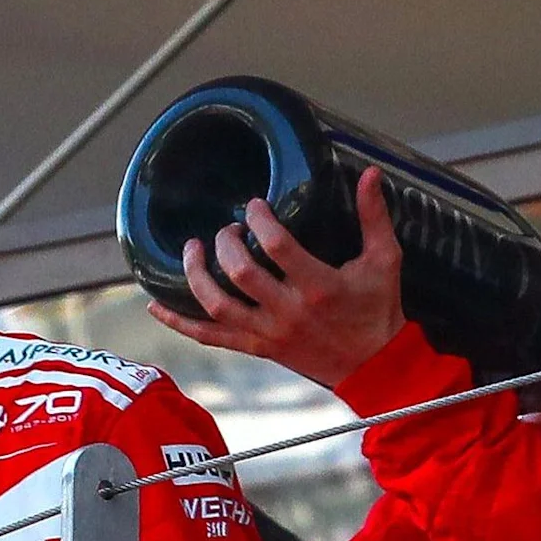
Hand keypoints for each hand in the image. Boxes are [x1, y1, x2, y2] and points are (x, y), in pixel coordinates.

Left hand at [145, 167, 404, 389]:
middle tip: (229, 229)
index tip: (255, 206)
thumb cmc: (377, 310)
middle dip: (226, 244)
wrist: (374, 368)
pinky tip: (156, 307)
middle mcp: (289, 312)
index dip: (260, 220)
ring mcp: (269, 333)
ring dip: (196, 275)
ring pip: (217, 306)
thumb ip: (374, 216)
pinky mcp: (258, 348)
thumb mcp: (384, 260)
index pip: (277, 247)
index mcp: (319, 287)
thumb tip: (369, 172)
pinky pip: (210, 337)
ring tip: (192, 249)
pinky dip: (180, 323)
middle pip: (241, 274)